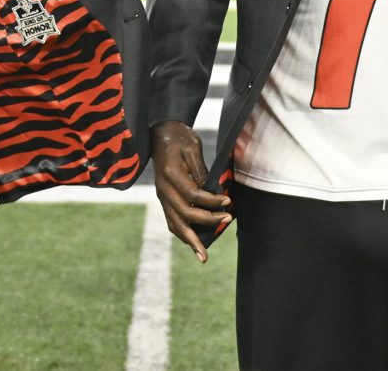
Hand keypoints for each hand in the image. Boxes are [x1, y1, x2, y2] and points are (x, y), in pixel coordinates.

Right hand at [151, 120, 231, 262]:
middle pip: (185, 213)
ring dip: (190, 240)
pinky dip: (182, 233)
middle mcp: (163, 188)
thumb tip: (211, 192)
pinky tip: (192, 243)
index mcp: (170, 174)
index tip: (228, 201)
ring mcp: (161, 195)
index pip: (193, 195)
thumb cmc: (179, 137)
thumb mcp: (192, 148)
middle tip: (227, 219)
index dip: (212, 201)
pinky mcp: (164, 198)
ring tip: (203, 256)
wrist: (160, 132)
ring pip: (175, 223)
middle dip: (208, 220)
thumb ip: (200, 171)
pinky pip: (171, 220)